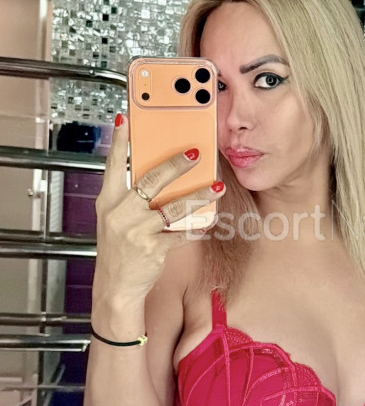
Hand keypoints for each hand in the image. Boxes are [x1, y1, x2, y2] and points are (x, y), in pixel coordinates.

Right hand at [93, 115, 224, 300]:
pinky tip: (208, 222)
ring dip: (199, 196)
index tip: (127, 118)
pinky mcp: (153, 248)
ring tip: (216, 187)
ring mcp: (136, 230)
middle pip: (151, 180)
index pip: (113, 164)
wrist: (116, 287)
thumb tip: (161, 174)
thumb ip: (131, 197)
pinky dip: (196, 228)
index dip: (120, 141)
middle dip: (175, 164)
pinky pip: (181, 233)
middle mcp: (120, 213)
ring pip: (174, 207)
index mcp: (108, 201)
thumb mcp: (116, 219)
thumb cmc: (119, 250)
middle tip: (195, 153)